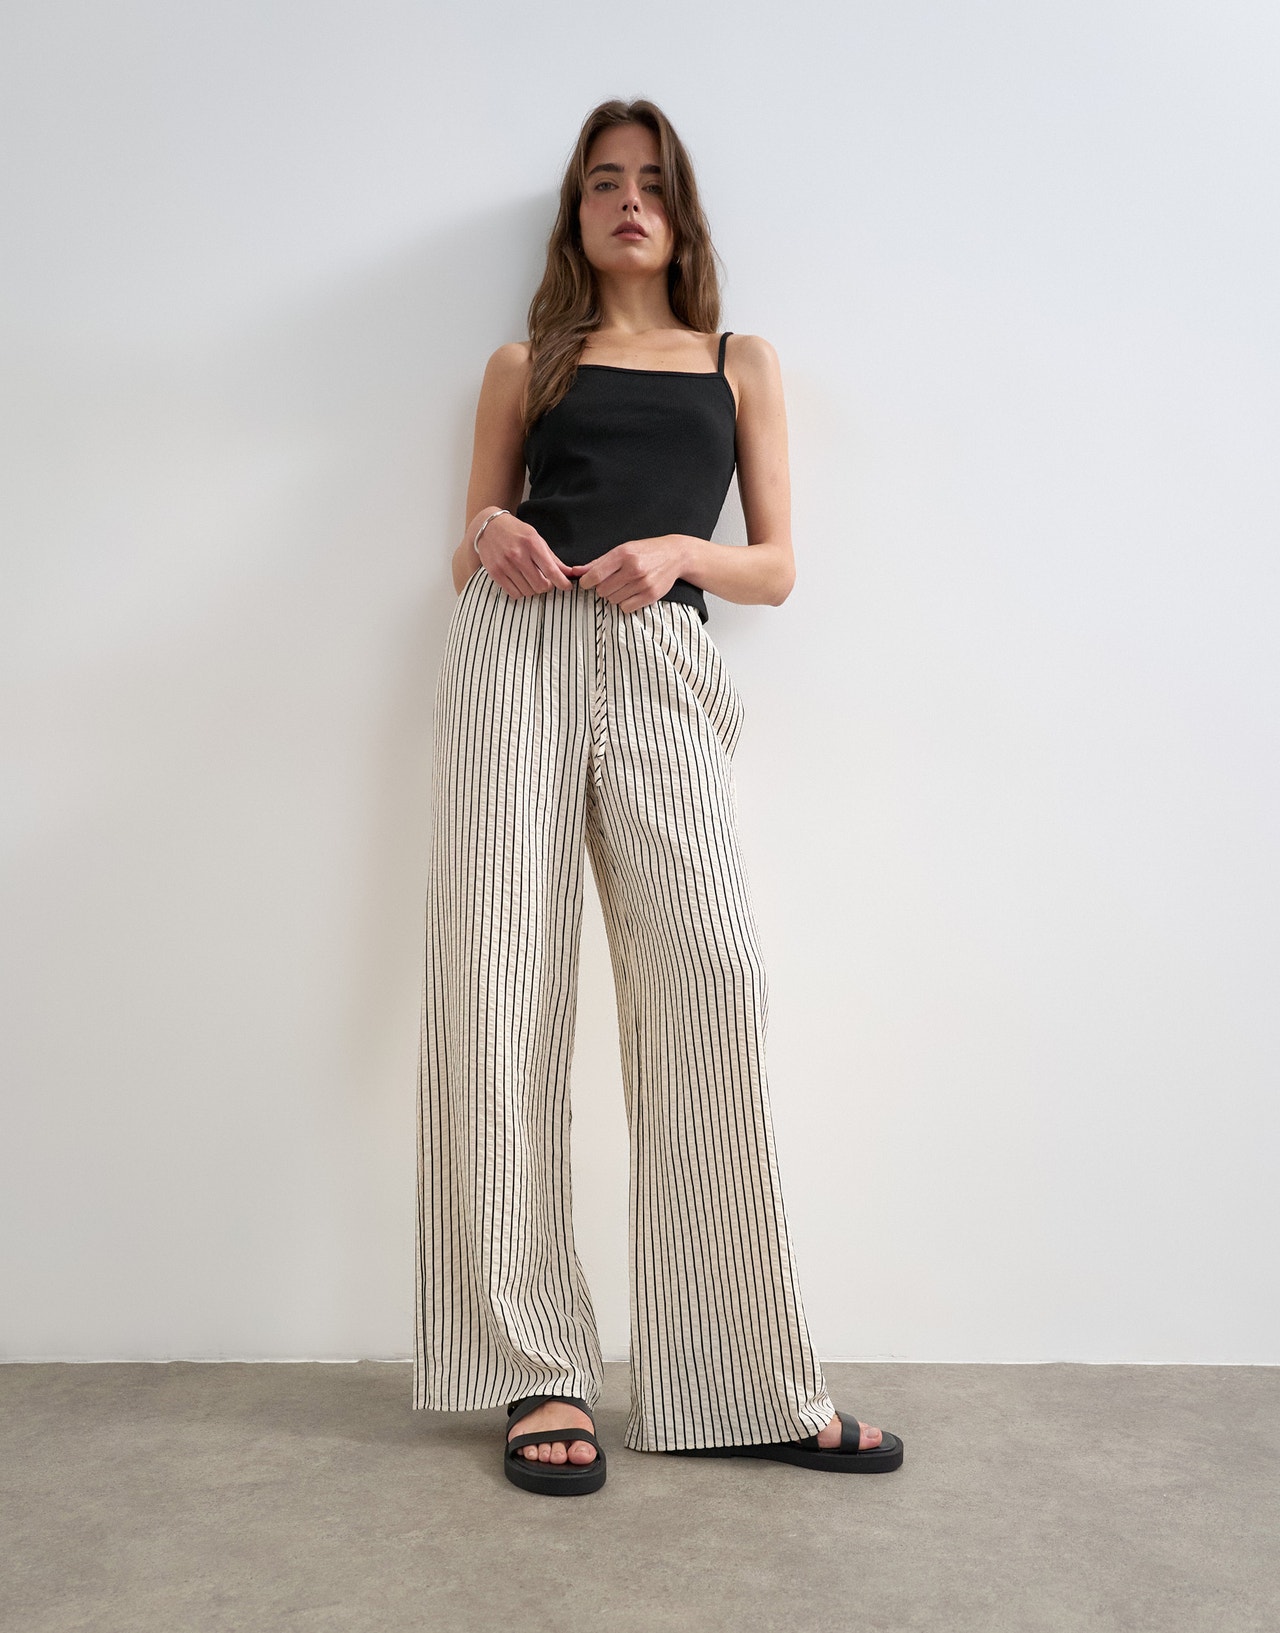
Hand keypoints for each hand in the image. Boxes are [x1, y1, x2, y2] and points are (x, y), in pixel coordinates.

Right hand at [475, 511, 578, 598]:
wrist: (489, 527)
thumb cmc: (516, 533)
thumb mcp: (537, 539)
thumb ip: (553, 559)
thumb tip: (570, 573)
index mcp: (532, 544)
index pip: (551, 570)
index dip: (562, 583)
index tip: (566, 587)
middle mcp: (518, 555)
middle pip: (540, 585)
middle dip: (546, 586)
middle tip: (545, 581)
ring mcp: (505, 565)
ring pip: (528, 591)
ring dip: (533, 589)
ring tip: (530, 579)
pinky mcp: (495, 573)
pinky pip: (514, 594)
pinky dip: (520, 592)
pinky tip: (520, 582)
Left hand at [572, 536, 687, 613]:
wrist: (675, 555)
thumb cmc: (645, 551)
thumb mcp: (622, 549)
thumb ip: (598, 562)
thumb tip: (576, 572)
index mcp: (623, 554)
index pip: (595, 575)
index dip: (586, 583)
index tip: (587, 583)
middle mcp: (633, 568)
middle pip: (602, 590)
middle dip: (603, 588)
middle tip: (612, 582)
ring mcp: (643, 583)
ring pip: (613, 600)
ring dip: (615, 596)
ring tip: (624, 586)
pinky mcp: (651, 595)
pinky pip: (626, 608)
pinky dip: (625, 603)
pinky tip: (632, 593)